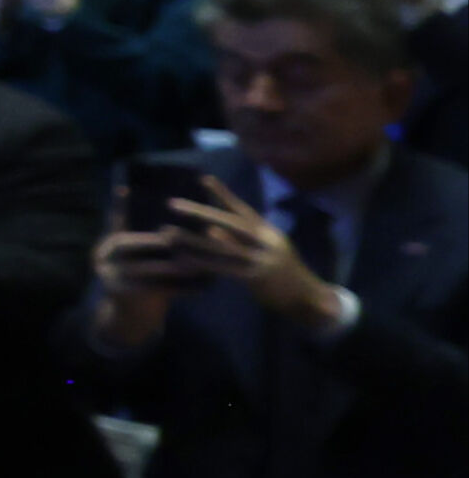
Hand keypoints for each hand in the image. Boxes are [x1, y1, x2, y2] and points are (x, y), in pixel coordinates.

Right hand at [88, 212, 202, 347]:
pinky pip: (156, 289)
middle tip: (183, 239)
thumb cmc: (141, 282)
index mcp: (108, 245)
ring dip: (175, 268)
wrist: (128, 319)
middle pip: (132, 244)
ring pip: (147, 268)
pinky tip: (202, 288)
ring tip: (198, 265)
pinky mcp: (122, 295)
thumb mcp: (138, 262)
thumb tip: (182, 227)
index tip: (124, 189)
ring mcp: (110, 276)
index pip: (115, 221)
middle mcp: (103, 257)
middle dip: (160, 242)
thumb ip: (150, 247)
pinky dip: (181, 288)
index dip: (119, 206)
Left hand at [158, 177, 341, 325]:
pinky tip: (183, 259)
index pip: (242, 209)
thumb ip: (245, 238)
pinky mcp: (256, 277)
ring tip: (168, 232)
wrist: (309, 298)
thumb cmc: (286, 274)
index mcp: (268, 232)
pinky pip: (223, 268)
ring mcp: (260, 258)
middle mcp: (265, 241)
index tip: (203, 178)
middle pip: (229, 222)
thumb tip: (212, 228)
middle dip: (200, 212)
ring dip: (192, 240)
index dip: (223, 194)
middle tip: (172, 204)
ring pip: (221, 246)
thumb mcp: (270, 249)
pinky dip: (202, 262)